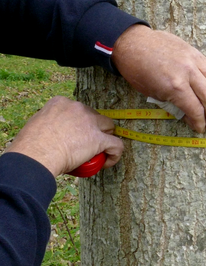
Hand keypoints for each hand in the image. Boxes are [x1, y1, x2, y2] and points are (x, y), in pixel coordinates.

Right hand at [6, 96, 123, 176]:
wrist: (34, 156)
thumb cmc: (29, 146)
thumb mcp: (36, 124)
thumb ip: (47, 122)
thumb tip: (50, 132)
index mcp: (61, 102)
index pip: (78, 110)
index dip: (79, 122)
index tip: (74, 134)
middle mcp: (78, 108)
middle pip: (95, 116)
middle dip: (94, 128)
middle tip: (86, 144)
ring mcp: (90, 122)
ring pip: (108, 126)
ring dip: (106, 138)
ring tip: (99, 151)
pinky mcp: (98, 139)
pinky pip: (116, 145)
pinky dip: (114, 154)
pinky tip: (108, 162)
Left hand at [112, 25, 205, 132]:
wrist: (133, 42)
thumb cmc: (137, 70)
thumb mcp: (151, 93)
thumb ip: (172, 103)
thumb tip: (188, 114)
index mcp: (175, 86)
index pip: (195, 109)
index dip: (200, 122)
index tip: (200, 128)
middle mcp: (188, 73)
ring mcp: (194, 60)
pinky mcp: (195, 52)